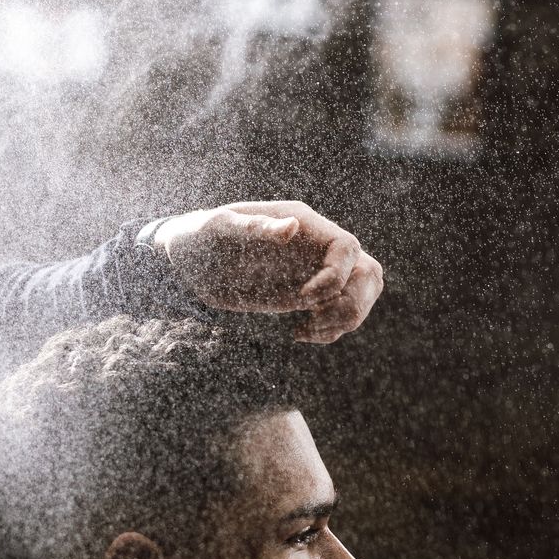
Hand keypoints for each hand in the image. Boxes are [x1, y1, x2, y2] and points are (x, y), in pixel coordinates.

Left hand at [153, 201, 383, 343]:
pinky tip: (300, 334)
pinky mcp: (306, 297)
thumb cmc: (201, 236)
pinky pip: (339, 314)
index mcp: (303, 225)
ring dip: (346, 319)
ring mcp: (314, 273)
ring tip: (307, 329)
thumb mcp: (220, 228)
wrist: (190, 262)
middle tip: (316, 318)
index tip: (305, 298)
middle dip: (353, 302)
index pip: (347, 247)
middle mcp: (316, 248)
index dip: (337, 276)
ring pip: (362, 294)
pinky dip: (330, 331)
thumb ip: (255, 227)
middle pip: (368, 272)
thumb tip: (292, 227)